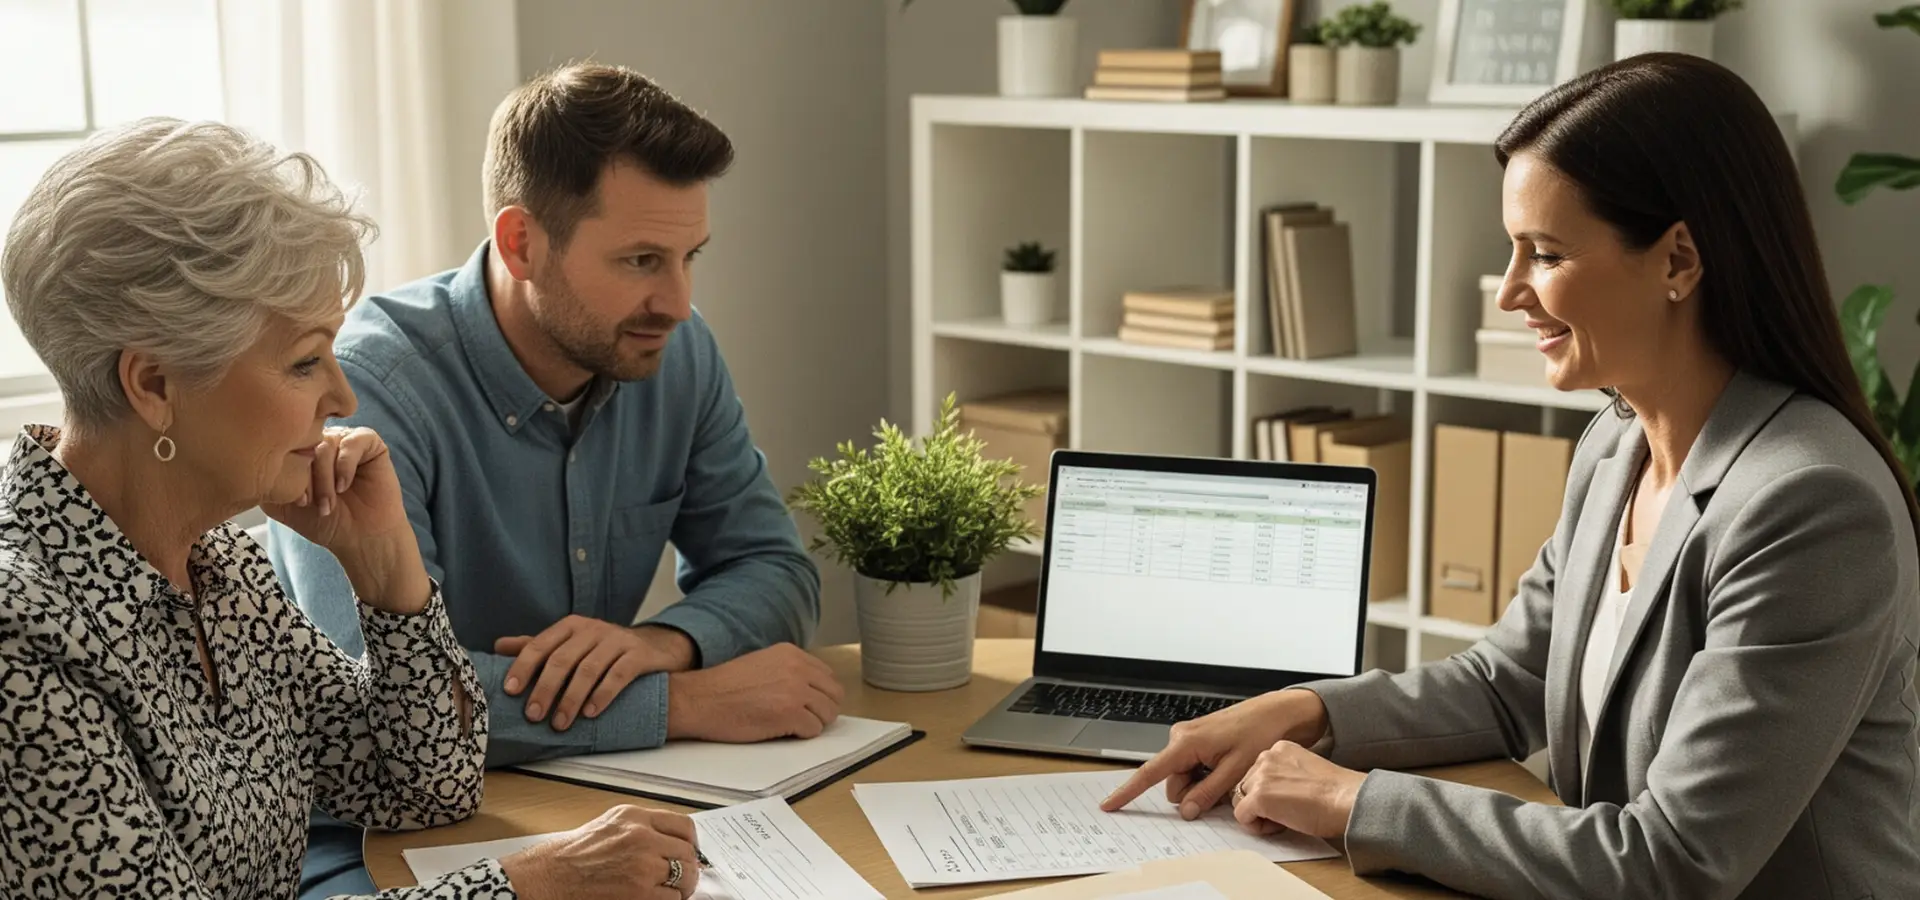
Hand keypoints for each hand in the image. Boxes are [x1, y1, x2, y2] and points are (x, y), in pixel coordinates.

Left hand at [260, 426, 426, 613]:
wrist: (361, 538)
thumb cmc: (326, 521)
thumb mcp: (283, 504)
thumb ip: (265, 482)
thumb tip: (249, 461)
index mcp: (302, 450)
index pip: (286, 445)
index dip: (288, 472)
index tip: (296, 502)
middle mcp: (323, 440)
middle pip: (305, 442)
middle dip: (306, 476)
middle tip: (310, 503)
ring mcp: (346, 439)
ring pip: (326, 444)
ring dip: (324, 478)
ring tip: (328, 503)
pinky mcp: (370, 443)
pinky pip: (353, 442)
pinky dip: (345, 466)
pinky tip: (344, 487)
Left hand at [496, 619, 695, 731]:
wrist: (652, 647)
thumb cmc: (602, 650)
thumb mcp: (570, 644)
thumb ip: (537, 647)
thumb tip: (497, 647)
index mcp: (571, 625)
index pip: (541, 645)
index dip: (523, 667)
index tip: (510, 691)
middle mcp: (593, 629)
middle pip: (563, 659)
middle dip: (545, 689)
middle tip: (533, 716)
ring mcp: (618, 640)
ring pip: (589, 669)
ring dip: (571, 699)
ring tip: (560, 724)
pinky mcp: (639, 654)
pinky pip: (619, 674)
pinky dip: (603, 695)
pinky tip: (591, 713)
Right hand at [498, 805, 699, 899]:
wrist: (545, 878)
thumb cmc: (569, 856)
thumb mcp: (608, 825)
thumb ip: (641, 829)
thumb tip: (670, 843)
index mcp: (634, 817)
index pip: (684, 827)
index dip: (691, 844)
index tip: (690, 854)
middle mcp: (642, 838)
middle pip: (688, 855)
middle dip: (687, 870)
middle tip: (680, 880)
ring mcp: (642, 867)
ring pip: (685, 879)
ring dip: (678, 889)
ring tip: (665, 892)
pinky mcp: (639, 895)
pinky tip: (653, 899)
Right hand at [667, 643, 844, 741]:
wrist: (700, 699)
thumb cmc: (724, 687)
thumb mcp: (762, 664)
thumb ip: (789, 671)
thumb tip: (812, 690)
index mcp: (792, 654)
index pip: (828, 676)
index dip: (820, 694)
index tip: (808, 705)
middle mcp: (798, 668)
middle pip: (834, 694)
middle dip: (822, 710)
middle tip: (804, 719)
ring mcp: (796, 690)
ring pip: (828, 714)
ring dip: (813, 723)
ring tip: (790, 726)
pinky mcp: (790, 713)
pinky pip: (814, 730)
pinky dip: (802, 735)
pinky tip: (782, 731)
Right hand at [1100, 688, 1328, 818]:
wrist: (1277, 713)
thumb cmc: (1259, 734)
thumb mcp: (1235, 771)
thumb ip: (1207, 794)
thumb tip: (1185, 811)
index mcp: (1186, 743)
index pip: (1150, 773)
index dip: (1128, 792)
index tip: (1109, 804)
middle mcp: (1182, 738)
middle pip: (1173, 783)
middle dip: (1193, 792)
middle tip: (1224, 784)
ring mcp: (1189, 738)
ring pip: (1184, 778)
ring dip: (1203, 784)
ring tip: (1229, 772)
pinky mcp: (1197, 740)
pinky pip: (1193, 768)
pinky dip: (1207, 775)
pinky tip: (1226, 766)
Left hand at [1229, 740, 1366, 839]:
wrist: (1346, 800)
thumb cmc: (1336, 793)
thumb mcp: (1305, 771)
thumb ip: (1285, 775)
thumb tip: (1272, 794)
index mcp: (1280, 749)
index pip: (1257, 772)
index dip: (1269, 792)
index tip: (1289, 800)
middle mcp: (1266, 757)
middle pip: (1245, 785)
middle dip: (1260, 803)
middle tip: (1286, 813)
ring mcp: (1260, 776)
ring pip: (1240, 800)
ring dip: (1258, 814)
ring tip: (1284, 819)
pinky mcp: (1258, 796)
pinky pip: (1241, 816)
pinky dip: (1256, 826)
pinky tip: (1280, 826)